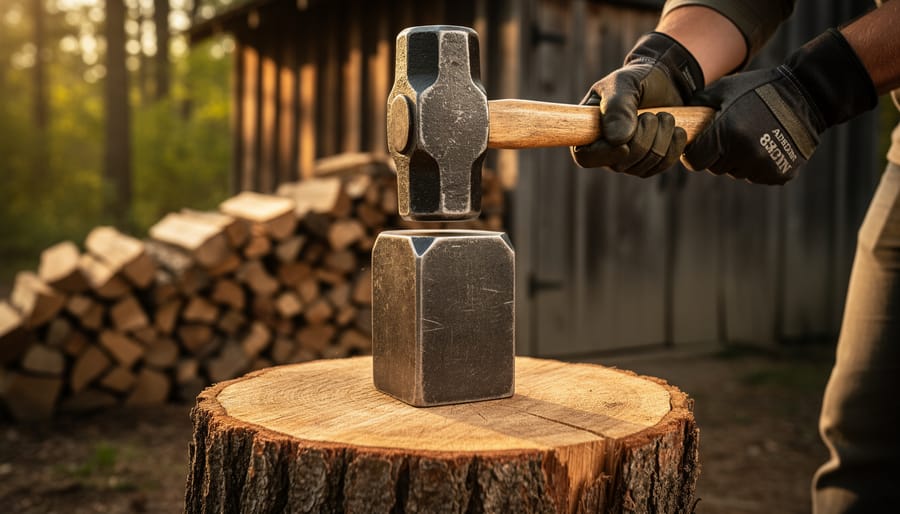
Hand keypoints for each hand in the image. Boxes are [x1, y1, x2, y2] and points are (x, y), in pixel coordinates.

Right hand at [571, 32, 703, 176]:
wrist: (666, 81)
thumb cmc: (639, 79)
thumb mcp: (624, 83)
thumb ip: (617, 107)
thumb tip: (617, 140)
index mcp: (588, 130)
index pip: (586, 157)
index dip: (604, 155)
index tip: (624, 146)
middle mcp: (604, 150)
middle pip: (620, 164)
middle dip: (643, 138)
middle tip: (652, 114)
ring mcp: (627, 160)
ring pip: (643, 166)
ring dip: (661, 138)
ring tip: (664, 116)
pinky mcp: (649, 163)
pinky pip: (661, 166)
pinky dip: (674, 147)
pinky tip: (676, 130)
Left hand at [684, 29, 877, 183]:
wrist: (807, 94)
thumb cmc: (759, 88)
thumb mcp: (724, 89)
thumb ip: (697, 106)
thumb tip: (674, 117)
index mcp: (727, 133)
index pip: (695, 161)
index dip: (694, 154)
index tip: (699, 145)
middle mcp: (744, 153)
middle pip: (715, 168)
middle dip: (717, 154)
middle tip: (731, 133)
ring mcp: (764, 166)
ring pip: (736, 172)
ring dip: (738, 160)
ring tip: (752, 135)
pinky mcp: (780, 174)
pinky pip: (757, 176)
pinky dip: (758, 165)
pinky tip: (767, 144)